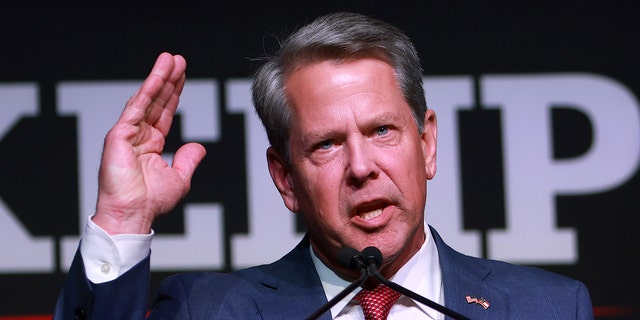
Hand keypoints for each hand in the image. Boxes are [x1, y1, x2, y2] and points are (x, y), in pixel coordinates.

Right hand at [92, 53, 205, 234]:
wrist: (132, 216)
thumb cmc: (150, 203)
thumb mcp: (179, 178)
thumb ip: (188, 159)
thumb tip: (198, 146)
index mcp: (151, 145)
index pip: (164, 112)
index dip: (174, 94)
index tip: (182, 76)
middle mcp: (138, 136)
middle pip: (156, 101)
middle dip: (168, 80)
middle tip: (177, 59)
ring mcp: (127, 134)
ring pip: (146, 100)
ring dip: (158, 78)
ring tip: (169, 59)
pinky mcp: (118, 136)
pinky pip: (136, 109)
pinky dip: (147, 91)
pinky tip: (157, 77)